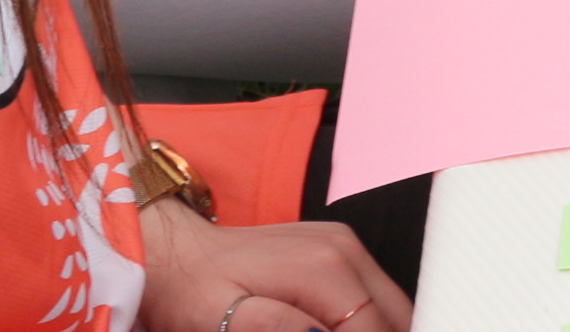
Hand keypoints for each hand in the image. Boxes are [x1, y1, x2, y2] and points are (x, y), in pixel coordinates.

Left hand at [139, 198, 408, 331]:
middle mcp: (345, 250)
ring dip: (372, 331)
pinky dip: (363, 323)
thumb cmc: (190, 293)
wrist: (173, 252)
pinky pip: (372, 295)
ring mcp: (345, 246)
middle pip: (397, 318)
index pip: (375, 330)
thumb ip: (277, 329)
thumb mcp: (222, 321)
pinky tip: (332, 331)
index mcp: (325, 269)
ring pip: (390, 308)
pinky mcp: (338, 250)